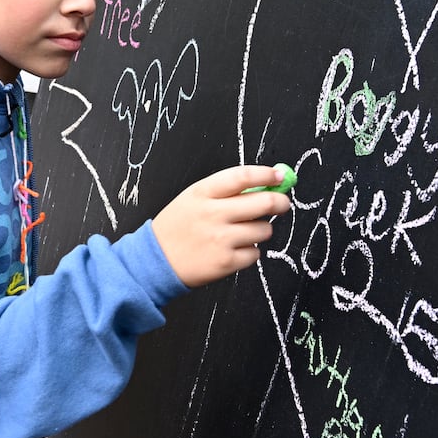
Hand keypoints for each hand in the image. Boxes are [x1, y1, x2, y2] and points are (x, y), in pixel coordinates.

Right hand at [152, 165, 291, 286]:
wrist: (155, 261)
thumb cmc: (177, 227)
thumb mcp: (192, 198)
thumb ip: (225, 190)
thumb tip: (265, 184)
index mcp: (203, 192)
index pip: (243, 176)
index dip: (266, 174)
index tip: (280, 176)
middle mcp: (213, 214)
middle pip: (263, 202)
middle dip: (280, 202)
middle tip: (282, 204)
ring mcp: (221, 239)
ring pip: (265, 230)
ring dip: (262, 230)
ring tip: (244, 232)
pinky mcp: (227, 262)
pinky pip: (256, 253)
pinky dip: (250, 252)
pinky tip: (234, 250)